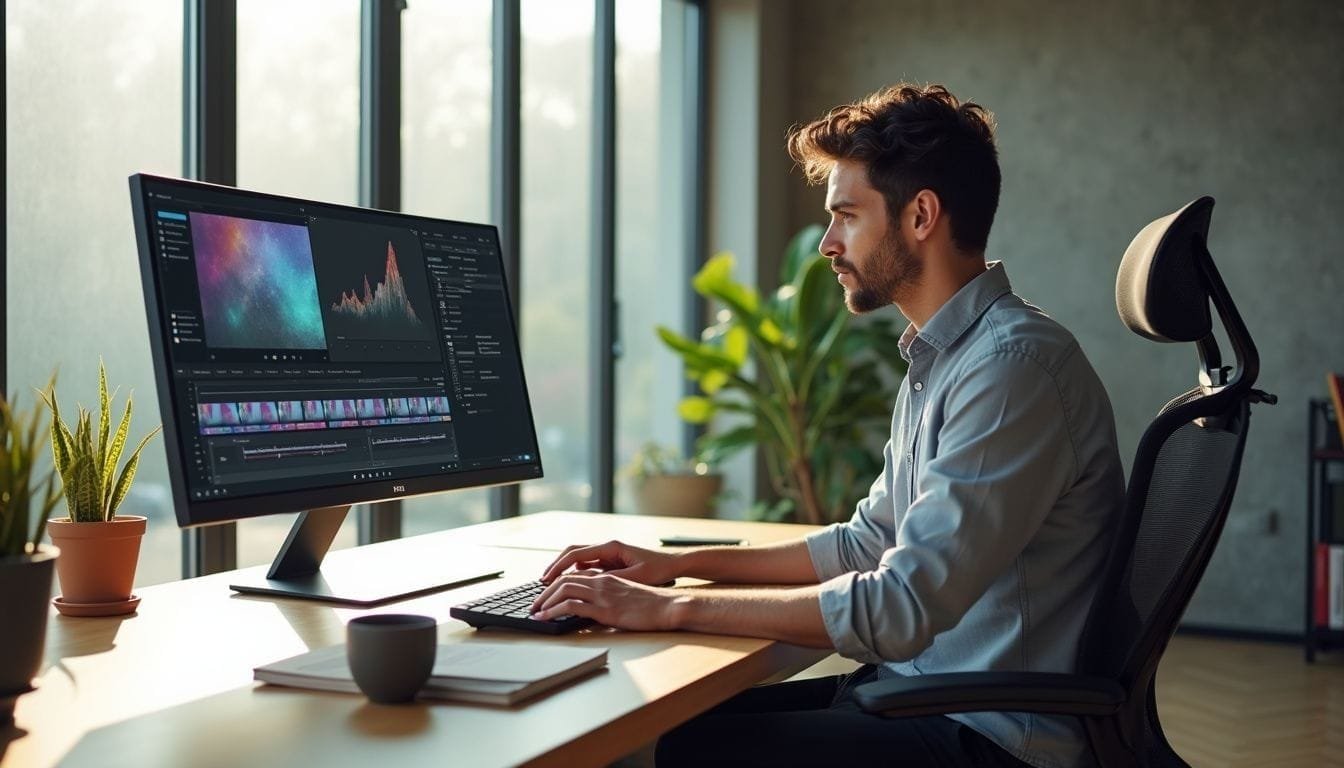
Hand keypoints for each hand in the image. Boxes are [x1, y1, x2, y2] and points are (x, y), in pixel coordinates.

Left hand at [531, 572, 679, 630]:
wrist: (667, 607)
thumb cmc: (651, 605)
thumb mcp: (627, 596)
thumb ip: (609, 597)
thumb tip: (595, 607)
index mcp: (607, 578)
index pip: (575, 576)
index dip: (557, 583)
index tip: (546, 595)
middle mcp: (602, 582)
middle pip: (564, 580)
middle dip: (545, 592)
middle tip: (534, 604)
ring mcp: (602, 594)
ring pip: (563, 589)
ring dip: (544, 600)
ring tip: (535, 611)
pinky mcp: (604, 609)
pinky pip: (571, 605)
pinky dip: (553, 610)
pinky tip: (545, 618)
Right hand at [539, 539, 681, 585]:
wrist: (674, 564)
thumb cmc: (658, 569)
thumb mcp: (635, 577)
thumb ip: (612, 579)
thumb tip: (589, 584)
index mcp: (610, 547)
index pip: (576, 554)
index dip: (558, 567)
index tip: (546, 578)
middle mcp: (606, 548)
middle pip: (572, 553)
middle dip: (556, 566)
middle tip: (542, 582)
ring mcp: (608, 554)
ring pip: (579, 559)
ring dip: (564, 570)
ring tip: (551, 585)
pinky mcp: (611, 562)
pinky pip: (587, 566)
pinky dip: (576, 574)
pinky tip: (570, 586)